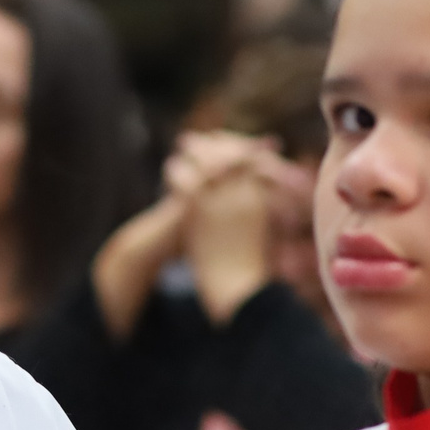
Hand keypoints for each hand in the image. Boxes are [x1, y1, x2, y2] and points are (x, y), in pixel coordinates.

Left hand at [176, 133, 277, 325]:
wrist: (239, 290)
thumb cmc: (249, 273)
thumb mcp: (258, 237)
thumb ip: (256, 216)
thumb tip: (254, 208)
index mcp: (259, 200)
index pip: (248, 159)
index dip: (232, 147)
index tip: (218, 141)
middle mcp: (243, 195)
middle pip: (228, 154)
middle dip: (210, 144)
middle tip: (190, 139)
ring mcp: (223, 201)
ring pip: (207, 162)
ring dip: (192, 154)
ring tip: (178, 150)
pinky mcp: (203, 211)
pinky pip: (188, 180)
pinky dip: (179, 172)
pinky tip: (170, 170)